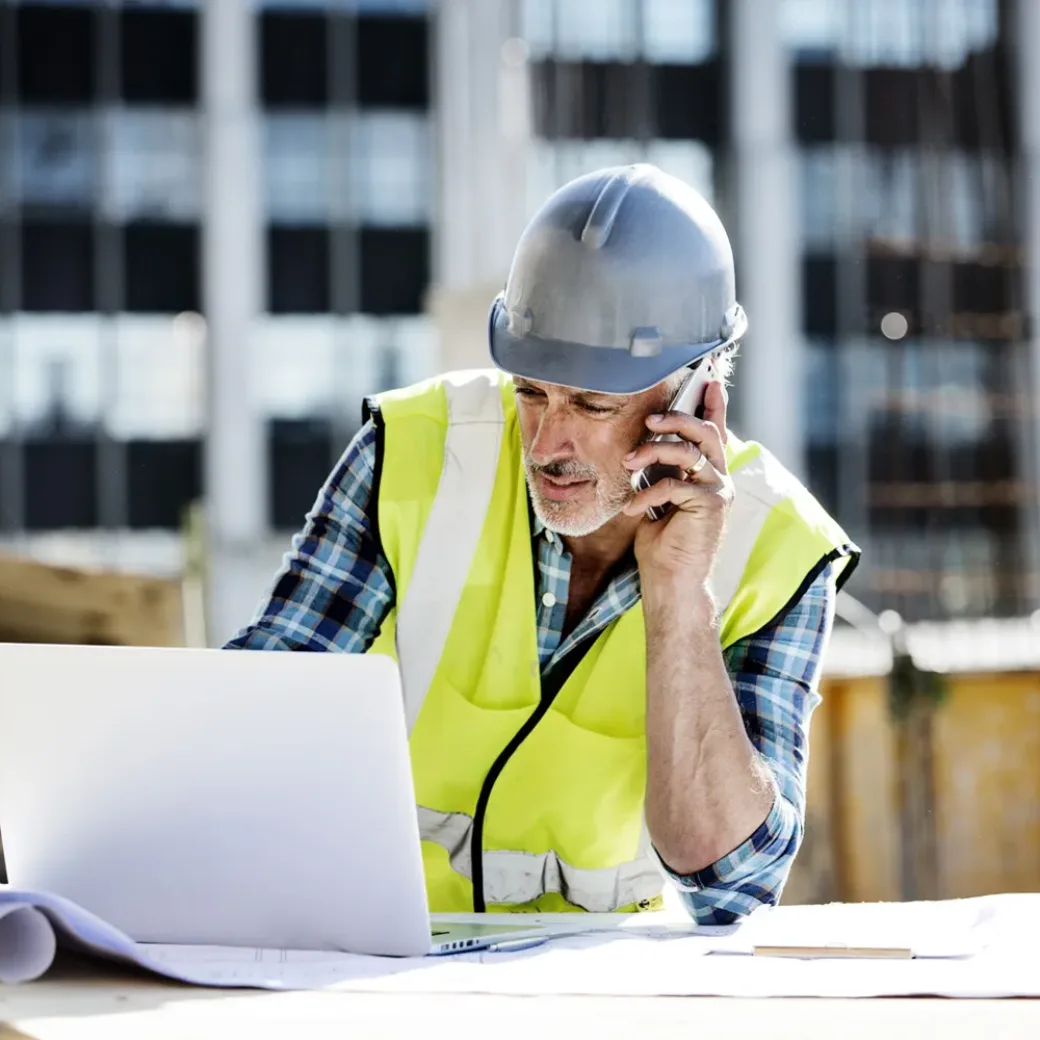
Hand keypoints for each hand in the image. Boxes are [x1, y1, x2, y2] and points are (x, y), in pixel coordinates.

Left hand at [621, 380, 733, 590]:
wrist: (670, 580)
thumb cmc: (661, 542)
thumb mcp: (658, 496)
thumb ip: (662, 469)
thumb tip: (645, 443)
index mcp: (708, 474)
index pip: (714, 431)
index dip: (714, 404)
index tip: (709, 379)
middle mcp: (719, 478)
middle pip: (704, 432)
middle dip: (675, 418)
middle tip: (649, 417)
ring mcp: (719, 490)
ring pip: (690, 451)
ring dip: (654, 450)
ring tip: (628, 461)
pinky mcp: (713, 505)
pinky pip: (676, 483)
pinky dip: (648, 493)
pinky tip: (632, 508)